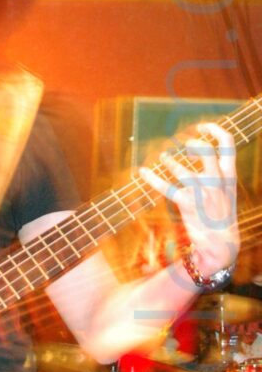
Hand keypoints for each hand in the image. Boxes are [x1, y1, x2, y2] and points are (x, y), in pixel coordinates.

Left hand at [139, 123, 239, 278]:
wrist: (221, 245)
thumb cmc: (221, 217)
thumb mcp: (227, 192)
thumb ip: (217, 173)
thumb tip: (196, 155)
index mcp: (229, 176)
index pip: (228, 144)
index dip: (214, 130)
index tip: (202, 127)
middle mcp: (217, 181)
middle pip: (204, 150)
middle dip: (192, 144)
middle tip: (184, 146)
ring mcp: (203, 192)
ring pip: (181, 169)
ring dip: (169, 161)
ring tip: (164, 158)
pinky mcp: (188, 203)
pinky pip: (166, 187)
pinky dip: (152, 178)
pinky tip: (142, 172)